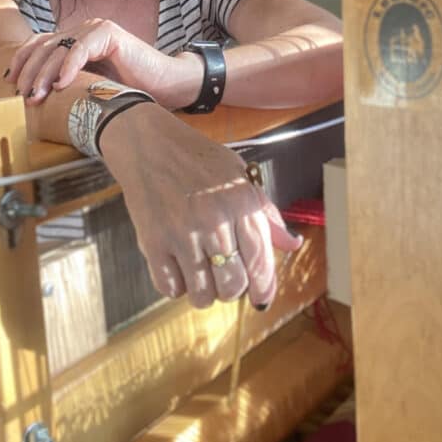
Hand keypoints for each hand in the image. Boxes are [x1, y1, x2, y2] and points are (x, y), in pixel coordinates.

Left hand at [7, 20, 196, 106]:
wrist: (164, 86)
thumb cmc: (127, 91)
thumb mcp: (87, 87)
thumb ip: (65, 85)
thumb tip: (32, 101)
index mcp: (74, 40)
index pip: (38, 44)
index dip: (21, 61)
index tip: (9, 84)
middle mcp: (82, 30)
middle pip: (44, 46)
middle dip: (29, 72)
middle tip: (22, 96)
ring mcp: (95, 29)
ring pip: (59, 48)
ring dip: (44, 74)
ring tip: (36, 96)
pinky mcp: (109, 33)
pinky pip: (81, 48)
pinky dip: (68, 66)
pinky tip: (61, 85)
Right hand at [99, 104, 302, 308]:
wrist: (148, 144)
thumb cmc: (197, 159)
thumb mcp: (239, 175)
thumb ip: (266, 213)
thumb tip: (293, 244)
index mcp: (241, 202)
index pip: (260, 262)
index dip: (263, 287)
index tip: (260, 298)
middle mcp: (215, 220)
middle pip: (233, 285)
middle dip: (231, 288)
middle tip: (223, 274)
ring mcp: (182, 233)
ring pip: (202, 294)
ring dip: (204, 292)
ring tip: (200, 273)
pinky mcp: (153, 242)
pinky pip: (170, 288)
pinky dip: (176, 286)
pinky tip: (177, 267)